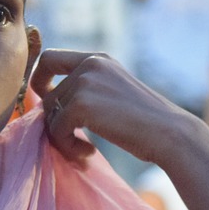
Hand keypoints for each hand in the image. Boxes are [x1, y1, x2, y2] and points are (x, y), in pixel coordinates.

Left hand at [29, 49, 204, 168]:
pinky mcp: (81, 104)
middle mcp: (90, 64)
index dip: (38, 78)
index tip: (44, 99)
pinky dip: (68, 146)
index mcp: (99, 59)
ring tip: (85, 150)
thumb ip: (85, 91)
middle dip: (54, 122)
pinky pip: (56, 130)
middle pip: (48, 95)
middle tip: (72, 141)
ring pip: (50, 115)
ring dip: (63, 138)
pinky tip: (89, 152)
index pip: (50, 57)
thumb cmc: (145, 123)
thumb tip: (43, 104)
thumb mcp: (112, 93)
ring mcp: (85, 82)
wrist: (170, 133)